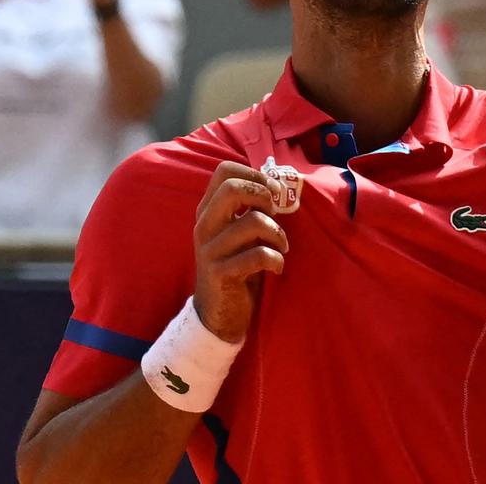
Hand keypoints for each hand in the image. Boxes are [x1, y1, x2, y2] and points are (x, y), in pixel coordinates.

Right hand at [191, 162, 289, 342]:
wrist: (218, 313)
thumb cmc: (236, 266)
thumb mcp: (238, 233)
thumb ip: (249, 209)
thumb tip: (275, 184)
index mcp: (208, 210)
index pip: (224, 171)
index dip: (254, 174)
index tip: (272, 191)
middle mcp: (204, 226)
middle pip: (232, 188)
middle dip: (263, 195)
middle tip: (275, 212)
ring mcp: (210, 249)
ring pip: (253, 222)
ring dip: (277, 233)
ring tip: (281, 247)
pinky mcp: (220, 273)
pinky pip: (259, 255)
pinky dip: (276, 259)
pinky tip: (276, 267)